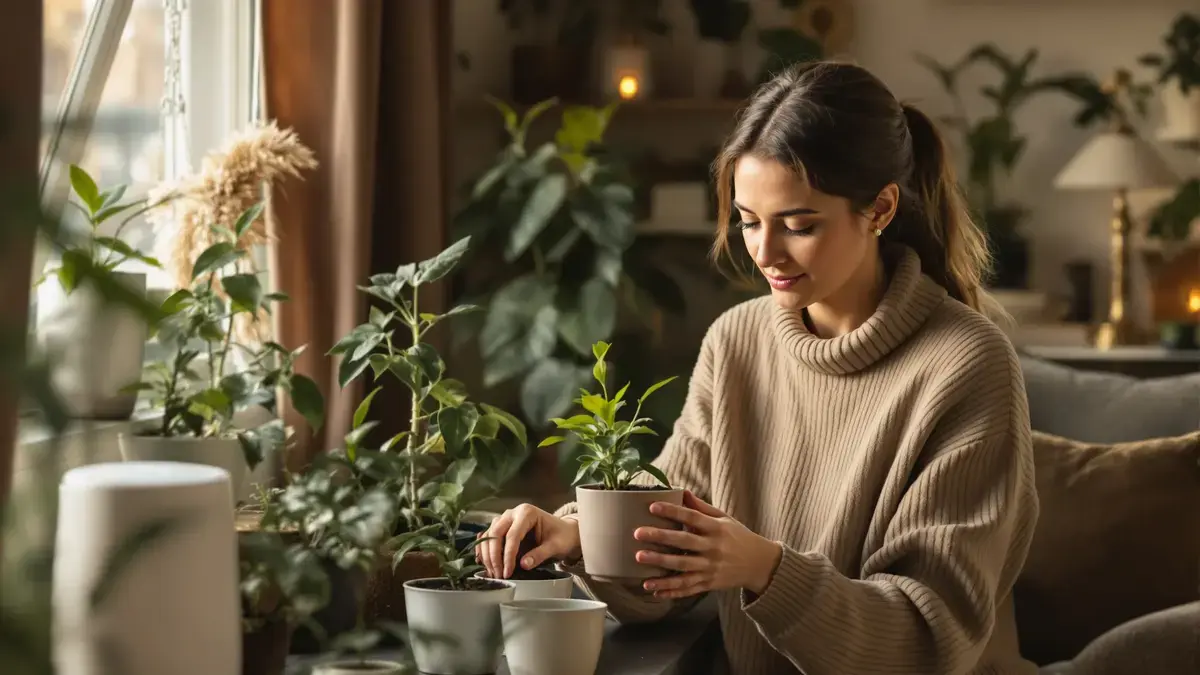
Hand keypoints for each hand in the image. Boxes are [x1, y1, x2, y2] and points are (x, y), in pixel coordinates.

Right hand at [476, 504, 581, 578]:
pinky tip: (485, 564)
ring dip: (488, 555)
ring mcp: (505, 520)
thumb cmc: (561, 536)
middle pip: (496, 533)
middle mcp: (512, 513)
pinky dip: (484, 551)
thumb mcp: (555, 546)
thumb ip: (540, 554)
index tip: (507, 572)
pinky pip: (488, 538)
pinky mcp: (501, 529)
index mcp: (527, 513)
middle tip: (498, 575)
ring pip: (489, 535)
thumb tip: (523, 565)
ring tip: (494, 573)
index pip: (512, 534)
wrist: (563, 532)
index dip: (508, 555)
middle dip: (494, 556)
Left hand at [634, 490, 782, 599]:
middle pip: (684, 543)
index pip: (692, 518)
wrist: (760, 564)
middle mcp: (713, 549)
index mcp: (716, 529)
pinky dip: (671, 590)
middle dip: (660, 538)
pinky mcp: (709, 584)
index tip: (653, 507)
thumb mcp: (725, 519)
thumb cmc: (738, 537)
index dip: (673, 511)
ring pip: (682, 568)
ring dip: (660, 565)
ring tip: (640, 560)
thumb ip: (702, 508)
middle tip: (638, 533)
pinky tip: (653, 590)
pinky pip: (687, 588)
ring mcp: (711, 568)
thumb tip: (682, 492)